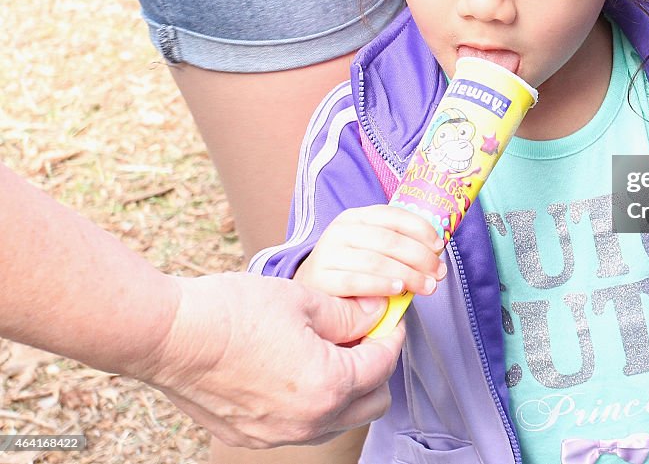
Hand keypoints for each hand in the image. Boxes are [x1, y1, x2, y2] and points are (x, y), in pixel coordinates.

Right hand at [136, 273, 403, 447]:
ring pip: (338, 420)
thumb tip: (377, 312)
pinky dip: (314, 402)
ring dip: (348, 390)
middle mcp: (308, 421)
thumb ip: (348, 313)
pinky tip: (299, 368)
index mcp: (328, 385)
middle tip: (366, 335)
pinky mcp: (251, 436)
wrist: (168, 335)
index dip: (392, 334)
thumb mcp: (302, 301)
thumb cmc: (233, 311)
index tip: (390, 316)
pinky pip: (302, 427)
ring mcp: (278, 435)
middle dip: (377, 368)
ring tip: (333, 351)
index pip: (383, 365)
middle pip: (371, 403)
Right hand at [297, 205, 446, 297]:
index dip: (420, 229)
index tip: (439, 245)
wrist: (311, 287)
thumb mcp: (369, 247)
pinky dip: (382, 285)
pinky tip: (399, 291)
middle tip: (438, 273)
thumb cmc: (350, 267)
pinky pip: (357, 281)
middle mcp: (340, 231)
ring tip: (426, 286)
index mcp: (355, 217)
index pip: (393, 215)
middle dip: (420, 257)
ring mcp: (328, 254)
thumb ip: (395, 245)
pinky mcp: (321, 279)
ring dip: (408, 275)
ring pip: (376, 261)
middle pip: (388, 241)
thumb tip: (435, 252)